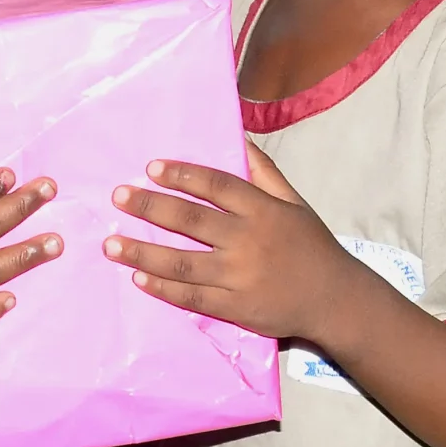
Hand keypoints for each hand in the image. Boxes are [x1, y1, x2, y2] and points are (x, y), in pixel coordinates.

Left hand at [104, 152, 354, 341]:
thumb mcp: (294, 202)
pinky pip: (192, 298)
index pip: (216, 185)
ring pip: (183, 263)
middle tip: (119, 197)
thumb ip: (264, 172)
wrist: (334, 299)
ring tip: (111, 244)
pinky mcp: (235, 309)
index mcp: (262, 211)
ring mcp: (239, 278)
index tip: (151, 167)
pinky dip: (164, 288)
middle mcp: (248, 242)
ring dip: (143, 252)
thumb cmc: (311, 246)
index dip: (182, 174)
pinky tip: (139, 277)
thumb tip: (238, 137)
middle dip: (151, 207)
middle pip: (191, 220)